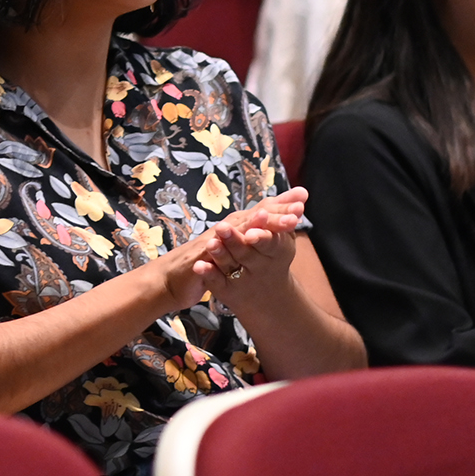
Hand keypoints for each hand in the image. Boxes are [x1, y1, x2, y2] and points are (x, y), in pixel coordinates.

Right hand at [133, 187, 304, 309]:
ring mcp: (214, 241)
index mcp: (234, 228)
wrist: (171, 280)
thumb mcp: (229, 251)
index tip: (303, 195)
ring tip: (286, 221)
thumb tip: (267, 225)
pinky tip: (250, 238)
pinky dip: (234, 241)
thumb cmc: (201, 264)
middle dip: (279, 208)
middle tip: (301, 203)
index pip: (260, 212)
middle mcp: (225, 229)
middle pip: (255, 215)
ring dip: (264, 223)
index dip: (281, 204)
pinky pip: (221, 249)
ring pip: (242, 229)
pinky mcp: (204, 256)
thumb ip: (244, 238)